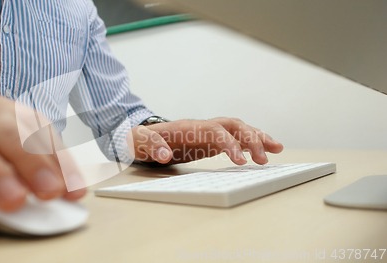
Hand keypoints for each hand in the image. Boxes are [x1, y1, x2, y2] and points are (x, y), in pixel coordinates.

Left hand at [130, 118, 282, 164]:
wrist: (140, 136)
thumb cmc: (139, 140)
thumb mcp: (139, 142)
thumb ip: (150, 145)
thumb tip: (163, 154)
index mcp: (187, 128)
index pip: (215, 131)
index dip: (230, 144)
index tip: (241, 160)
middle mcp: (201, 127)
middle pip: (233, 126)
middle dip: (251, 139)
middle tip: (264, 159)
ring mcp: (207, 133)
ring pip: (238, 129)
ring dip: (258, 137)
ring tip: (277, 148)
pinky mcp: (210, 141)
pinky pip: (235, 138)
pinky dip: (250, 142)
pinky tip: (264, 150)